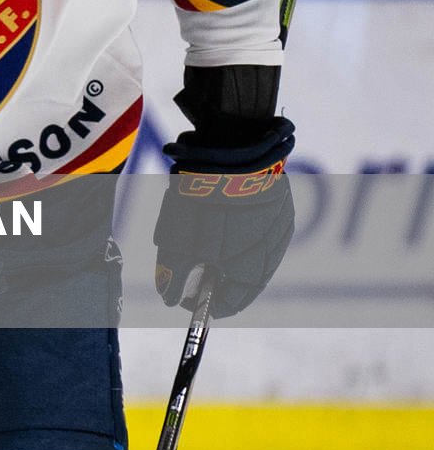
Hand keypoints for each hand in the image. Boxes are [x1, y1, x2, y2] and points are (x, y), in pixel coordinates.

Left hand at [154, 118, 295, 317]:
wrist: (233, 144)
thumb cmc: (203, 197)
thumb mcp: (178, 238)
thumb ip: (174, 272)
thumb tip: (169, 298)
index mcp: (252, 264)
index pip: (234, 300)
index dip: (208, 304)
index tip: (185, 300)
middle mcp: (273, 248)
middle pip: (248, 277)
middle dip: (218, 279)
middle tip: (191, 273)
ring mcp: (280, 221)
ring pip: (257, 251)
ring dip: (231, 254)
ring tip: (203, 245)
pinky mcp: (279, 198)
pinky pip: (261, 226)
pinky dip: (242, 232)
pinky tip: (223, 222)